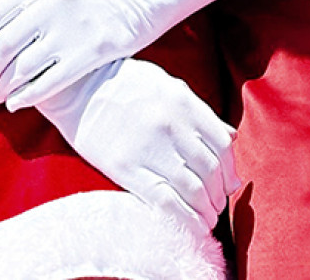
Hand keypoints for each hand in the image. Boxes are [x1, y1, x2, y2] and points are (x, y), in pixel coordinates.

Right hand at [39, 58, 238, 233]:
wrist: (80, 87)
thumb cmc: (126, 83)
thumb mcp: (167, 85)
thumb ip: (199, 111)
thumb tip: (230, 138)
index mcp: (183, 102)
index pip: (221, 145)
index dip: (230, 169)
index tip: (229, 182)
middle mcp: (172, 126)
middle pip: (210, 171)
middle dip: (219, 194)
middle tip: (217, 204)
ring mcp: (150, 149)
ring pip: (193, 190)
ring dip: (206, 210)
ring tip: (206, 217)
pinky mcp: (128, 169)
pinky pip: (166, 202)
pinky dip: (185, 219)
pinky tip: (191, 226)